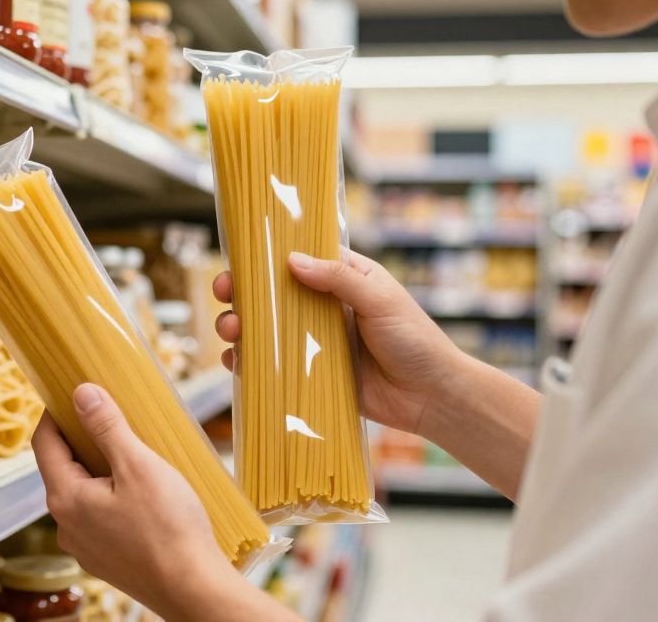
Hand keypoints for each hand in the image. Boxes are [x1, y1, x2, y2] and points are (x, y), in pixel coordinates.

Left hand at [33, 384, 293, 620]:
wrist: (194, 590)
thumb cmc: (169, 529)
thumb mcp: (138, 466)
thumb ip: (107, 427)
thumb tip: (81, 393)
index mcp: (66, 498)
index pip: (43, 443)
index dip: (54, 414)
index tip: (71, 393)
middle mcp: (66, 525)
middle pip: (62, 469)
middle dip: (82, 441)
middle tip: (110, 418)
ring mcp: (85, 546)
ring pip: (82, 494)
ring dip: (99, 470)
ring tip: (132, 455)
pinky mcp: (106, 559)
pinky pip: (99, 517)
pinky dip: (111, 497)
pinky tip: (141, 494)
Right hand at [214, 249, 468, 434]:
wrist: (431, 397)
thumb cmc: (415, 340)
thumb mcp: (380, 299)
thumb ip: (338, 278)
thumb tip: (292, 260)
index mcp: (342, 279)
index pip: (297, 259)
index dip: (264, 260)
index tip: (239, 263)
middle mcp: (323, 308)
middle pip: (271, 295)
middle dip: (242, 294)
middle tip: (225, 296)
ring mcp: (314, 342)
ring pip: (266, 330)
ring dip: (240, 327)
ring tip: (231, 330)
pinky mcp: (311, 374)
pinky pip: (273, 365)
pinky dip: (249, 363)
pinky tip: (235, 362)